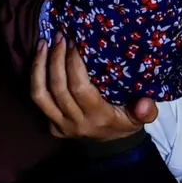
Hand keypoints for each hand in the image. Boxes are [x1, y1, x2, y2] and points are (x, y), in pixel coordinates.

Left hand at [31, 34, 157, 140]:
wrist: (112, 146)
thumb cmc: (125, 122)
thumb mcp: (140, 118)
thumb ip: (146, 111)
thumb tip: (145, 103)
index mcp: (98, 118)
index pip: (80, 89)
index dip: (74, 64)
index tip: (75, 42)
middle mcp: (76, 123)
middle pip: (59, 88)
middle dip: (57, 58)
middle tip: (60, 36)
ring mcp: (61, 125)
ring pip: (40, 94)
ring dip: (40, 65)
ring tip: (44, 43)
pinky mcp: (52, 125)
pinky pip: (38, 100)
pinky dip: (35, 76)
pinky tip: (39, 56)